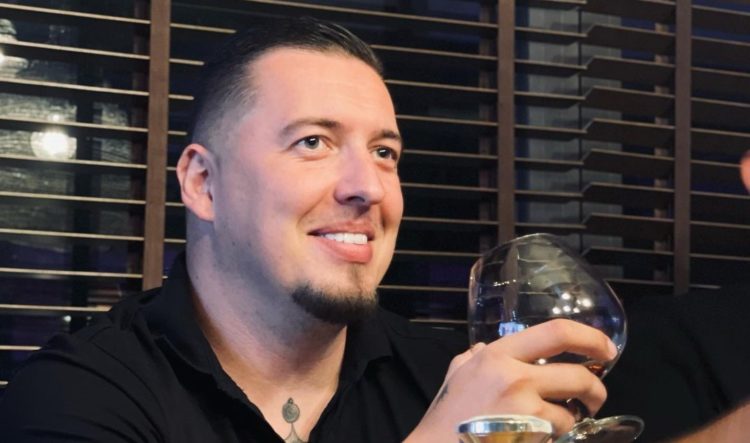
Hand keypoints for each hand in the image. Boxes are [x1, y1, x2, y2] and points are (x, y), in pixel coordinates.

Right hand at [405, 319, 617, 442]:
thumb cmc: (445, 414)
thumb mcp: (456, 373)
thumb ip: (473, 357)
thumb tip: (483, 348)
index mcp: (498, 355)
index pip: (556, 332)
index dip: (590, 338)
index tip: (607, 349)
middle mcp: (514, 377)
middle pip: (578, 376)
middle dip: (596, 389)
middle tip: (594, 398)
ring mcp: (523, 410)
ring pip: (572, 413)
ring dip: (573, 421)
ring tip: (559, 425)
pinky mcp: (530, 436)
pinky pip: (560, 436)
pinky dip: (557, 438)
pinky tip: (539, 437)